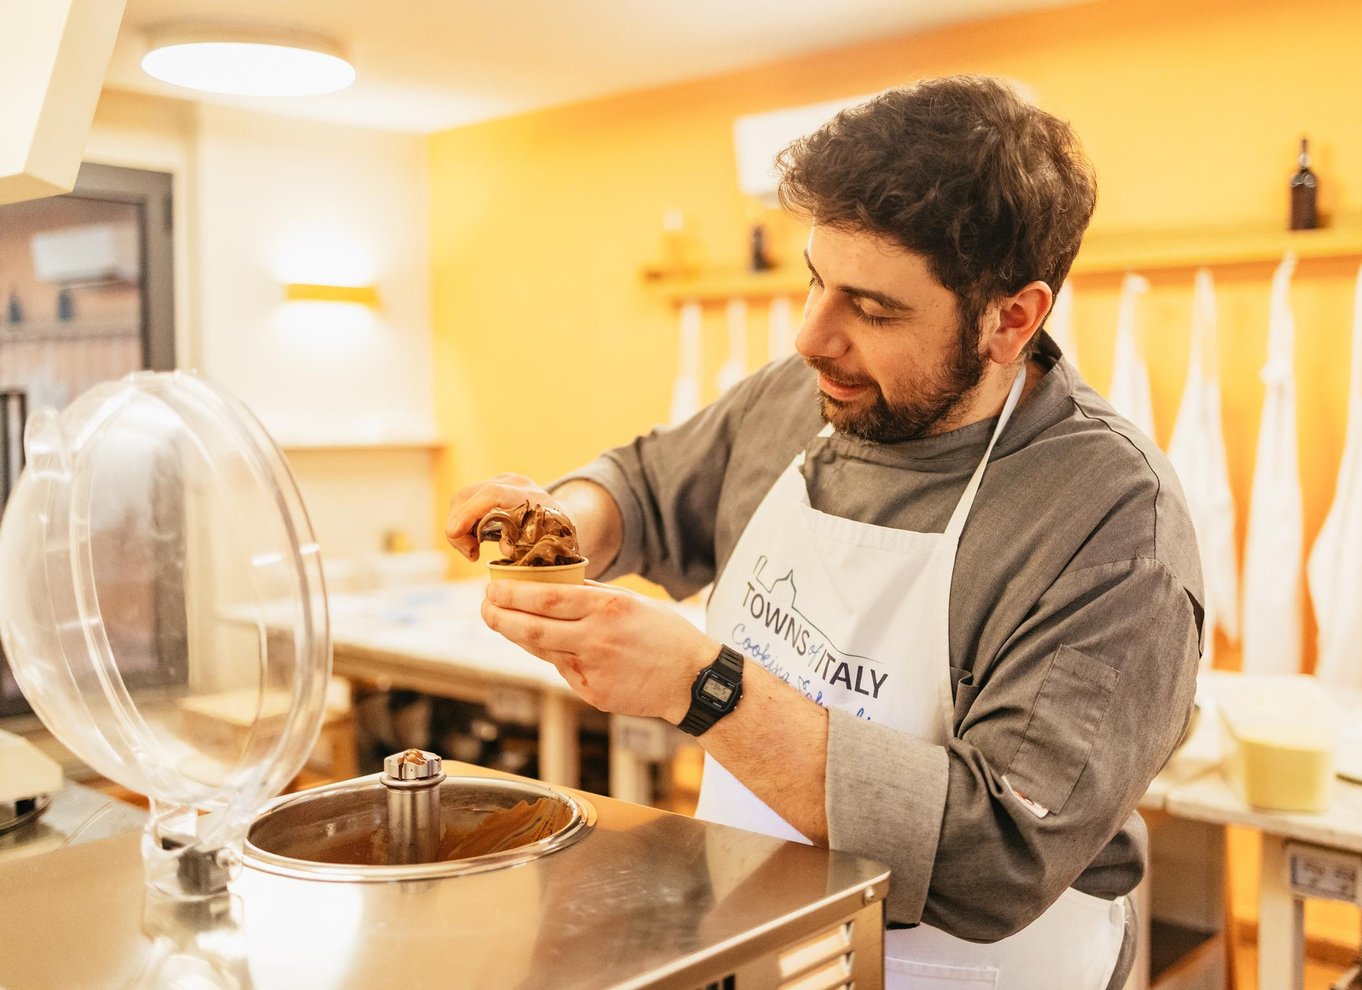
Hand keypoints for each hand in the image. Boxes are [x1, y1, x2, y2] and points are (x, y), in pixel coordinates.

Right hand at [445, 473, 558, 560]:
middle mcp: (512, 482)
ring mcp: (501, 481)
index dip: (469, 513)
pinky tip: (473, 541)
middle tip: (470, 553)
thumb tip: (505, 548)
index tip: (455, 534)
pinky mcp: (492, 485)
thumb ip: (525, 547)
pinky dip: (463, 522)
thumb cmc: (554, 537)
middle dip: (458, 526)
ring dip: (458, 526)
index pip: (491, 495)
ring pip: (462, 498)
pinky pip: (466, 500)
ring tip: (472, 550)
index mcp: (529, 495)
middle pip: (468, 495)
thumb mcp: (544, 545)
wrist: (563, 518)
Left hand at [480, 580, 718, 721]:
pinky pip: (564, 671)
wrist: (692, 680)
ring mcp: (593, 671)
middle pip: (533, 628)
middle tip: (484, 607)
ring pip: (543, 651)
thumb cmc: (665, 635)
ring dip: (522, 636)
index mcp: (607, 609)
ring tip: (509, 622)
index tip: (493, 587)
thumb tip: (552, 585)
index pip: (546, 599)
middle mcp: (597, 640)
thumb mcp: (632, 602)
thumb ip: (592, 596)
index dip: (512, 594)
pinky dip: (558, 657)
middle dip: (500, 617)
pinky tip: (563, 648)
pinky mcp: (593, 694)